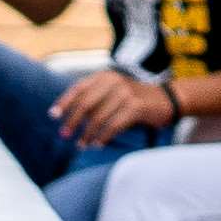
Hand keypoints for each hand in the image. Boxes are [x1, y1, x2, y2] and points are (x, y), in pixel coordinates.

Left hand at [51, 65, 175, 143]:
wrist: (167, 99)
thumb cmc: (135, 99)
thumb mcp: (114, 91)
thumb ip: (95, 98)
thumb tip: (70, 115)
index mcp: (105, 76)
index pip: (78, 88)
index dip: (64, 102)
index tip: (53, 116)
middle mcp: (114, 81)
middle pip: (86, 103)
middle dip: (73, 121)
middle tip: (65, 135)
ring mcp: (125, 93)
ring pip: (99, 117)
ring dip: (87, 133)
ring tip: (81, 144)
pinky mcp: (136, 107)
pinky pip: (114, 125)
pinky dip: (103, 137)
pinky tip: (98, 144)